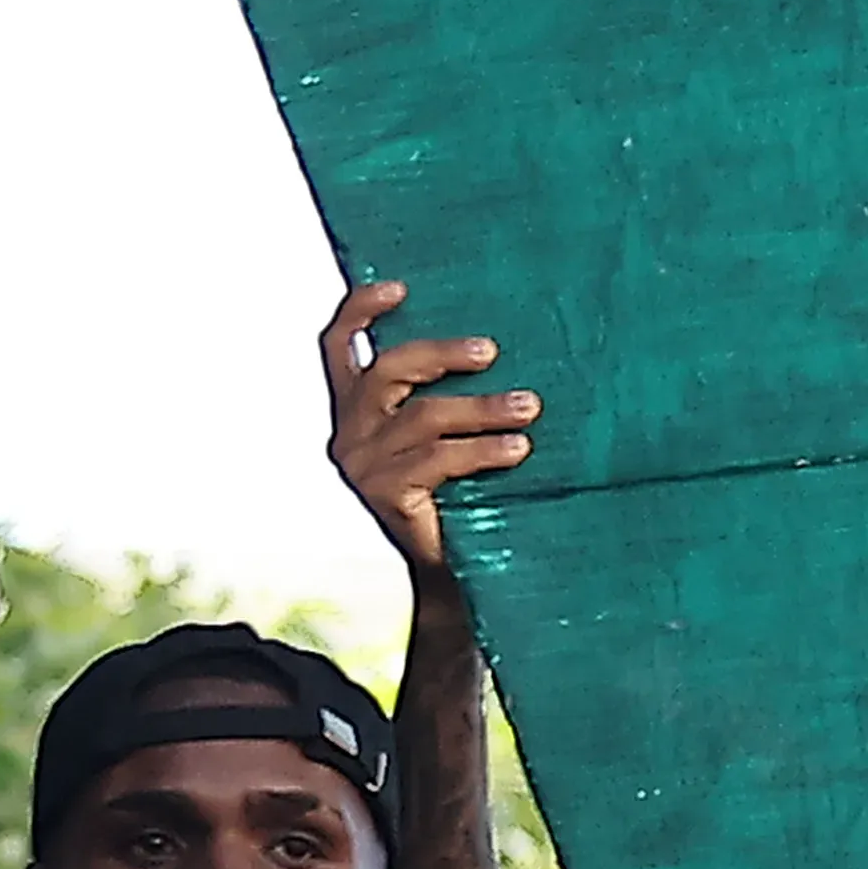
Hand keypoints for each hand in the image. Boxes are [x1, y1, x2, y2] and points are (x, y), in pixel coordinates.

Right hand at [322, 279, 539, 571]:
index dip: (361, 310)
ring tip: (529, 406)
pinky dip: (483, 449)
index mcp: (353, 413)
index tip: (401, 287)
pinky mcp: (386, 495)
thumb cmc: (451, 502)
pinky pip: (440, 459)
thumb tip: (493, 353)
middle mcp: (348, 435)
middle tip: (492, 351)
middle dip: (441, 354)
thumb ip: (440, 403)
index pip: (338, 348)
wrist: (441, 581)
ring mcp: (364, 466)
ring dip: (482, 407)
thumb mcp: (436, 443)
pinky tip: (518, 448)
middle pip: (388, 372)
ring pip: (424, 416)